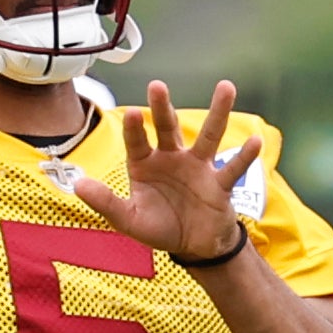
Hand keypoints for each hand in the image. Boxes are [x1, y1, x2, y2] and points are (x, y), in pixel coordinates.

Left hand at [74, 79, 261, 261]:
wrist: (194, 247)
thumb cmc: (161, 228)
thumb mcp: (129, 220)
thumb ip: (106, 202)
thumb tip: (77, 184)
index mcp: (146, 165)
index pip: (137, 142)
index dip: (135, 129)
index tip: (132, 113)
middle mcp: (172, 158)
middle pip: (168, 128)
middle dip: (163, 107)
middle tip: (157, 85)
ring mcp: (198, 167)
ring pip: (209, 136)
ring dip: (218, 112)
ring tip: (226, 87)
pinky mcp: (219, 184)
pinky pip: (233, 168)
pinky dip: (245, 156)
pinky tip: (255, 141)